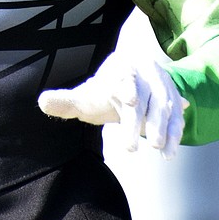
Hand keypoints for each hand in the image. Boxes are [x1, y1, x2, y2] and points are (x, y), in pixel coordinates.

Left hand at [38, 53, 186, 158]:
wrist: (134, 79)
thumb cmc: (105, 91)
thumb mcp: (86, 95)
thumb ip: (66, 101)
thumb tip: (41, 102)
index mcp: (119, 68)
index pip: (124, 77)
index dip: (126, 88)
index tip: (128, 102)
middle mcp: (143, 72)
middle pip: (143, 96)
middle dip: (140, 121)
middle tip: (131, 147)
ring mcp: (161, 84)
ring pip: (164, 105)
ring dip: (163, 128)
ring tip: (160, 151)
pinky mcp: (174, 97)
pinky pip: (177, 115)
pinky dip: (176, 132)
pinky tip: (171, 150)